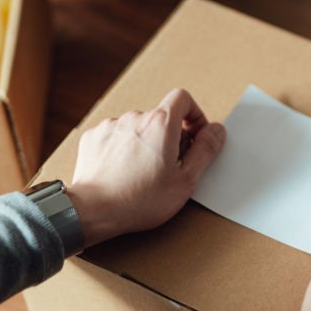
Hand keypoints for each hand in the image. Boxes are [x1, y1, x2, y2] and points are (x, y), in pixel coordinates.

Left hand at [67, 88, 225, 246]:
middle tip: (170, 167)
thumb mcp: (186, 180)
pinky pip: (116, 137)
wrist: (94, 211)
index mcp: (161, 124)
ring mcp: (111, 126)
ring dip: (145, 144)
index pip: (183, 99)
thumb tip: (217, 130)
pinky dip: (123, 150)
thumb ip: (205, 150)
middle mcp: (135, 118)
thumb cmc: (140, 200)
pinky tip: (123, 172)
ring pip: (137, 128)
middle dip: (170, 137)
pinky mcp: (94, 138)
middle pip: (160, 117)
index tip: (194, 136)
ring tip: (143, 174)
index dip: (193, 114)